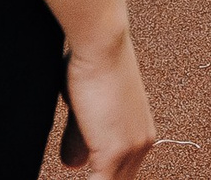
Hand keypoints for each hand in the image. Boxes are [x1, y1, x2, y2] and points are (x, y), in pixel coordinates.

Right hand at [57, 33, 154, 178]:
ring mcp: (132, 148)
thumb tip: (73, 164)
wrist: (101, 44)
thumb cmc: (90, 64)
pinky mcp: (114, 152)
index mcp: (140, 132)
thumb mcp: (84, 109)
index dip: (102, 179)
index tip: (84, 171)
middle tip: (74, 169)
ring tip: (67, 175)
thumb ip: (81, 137)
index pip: (122, 174)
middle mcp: (143, 142)